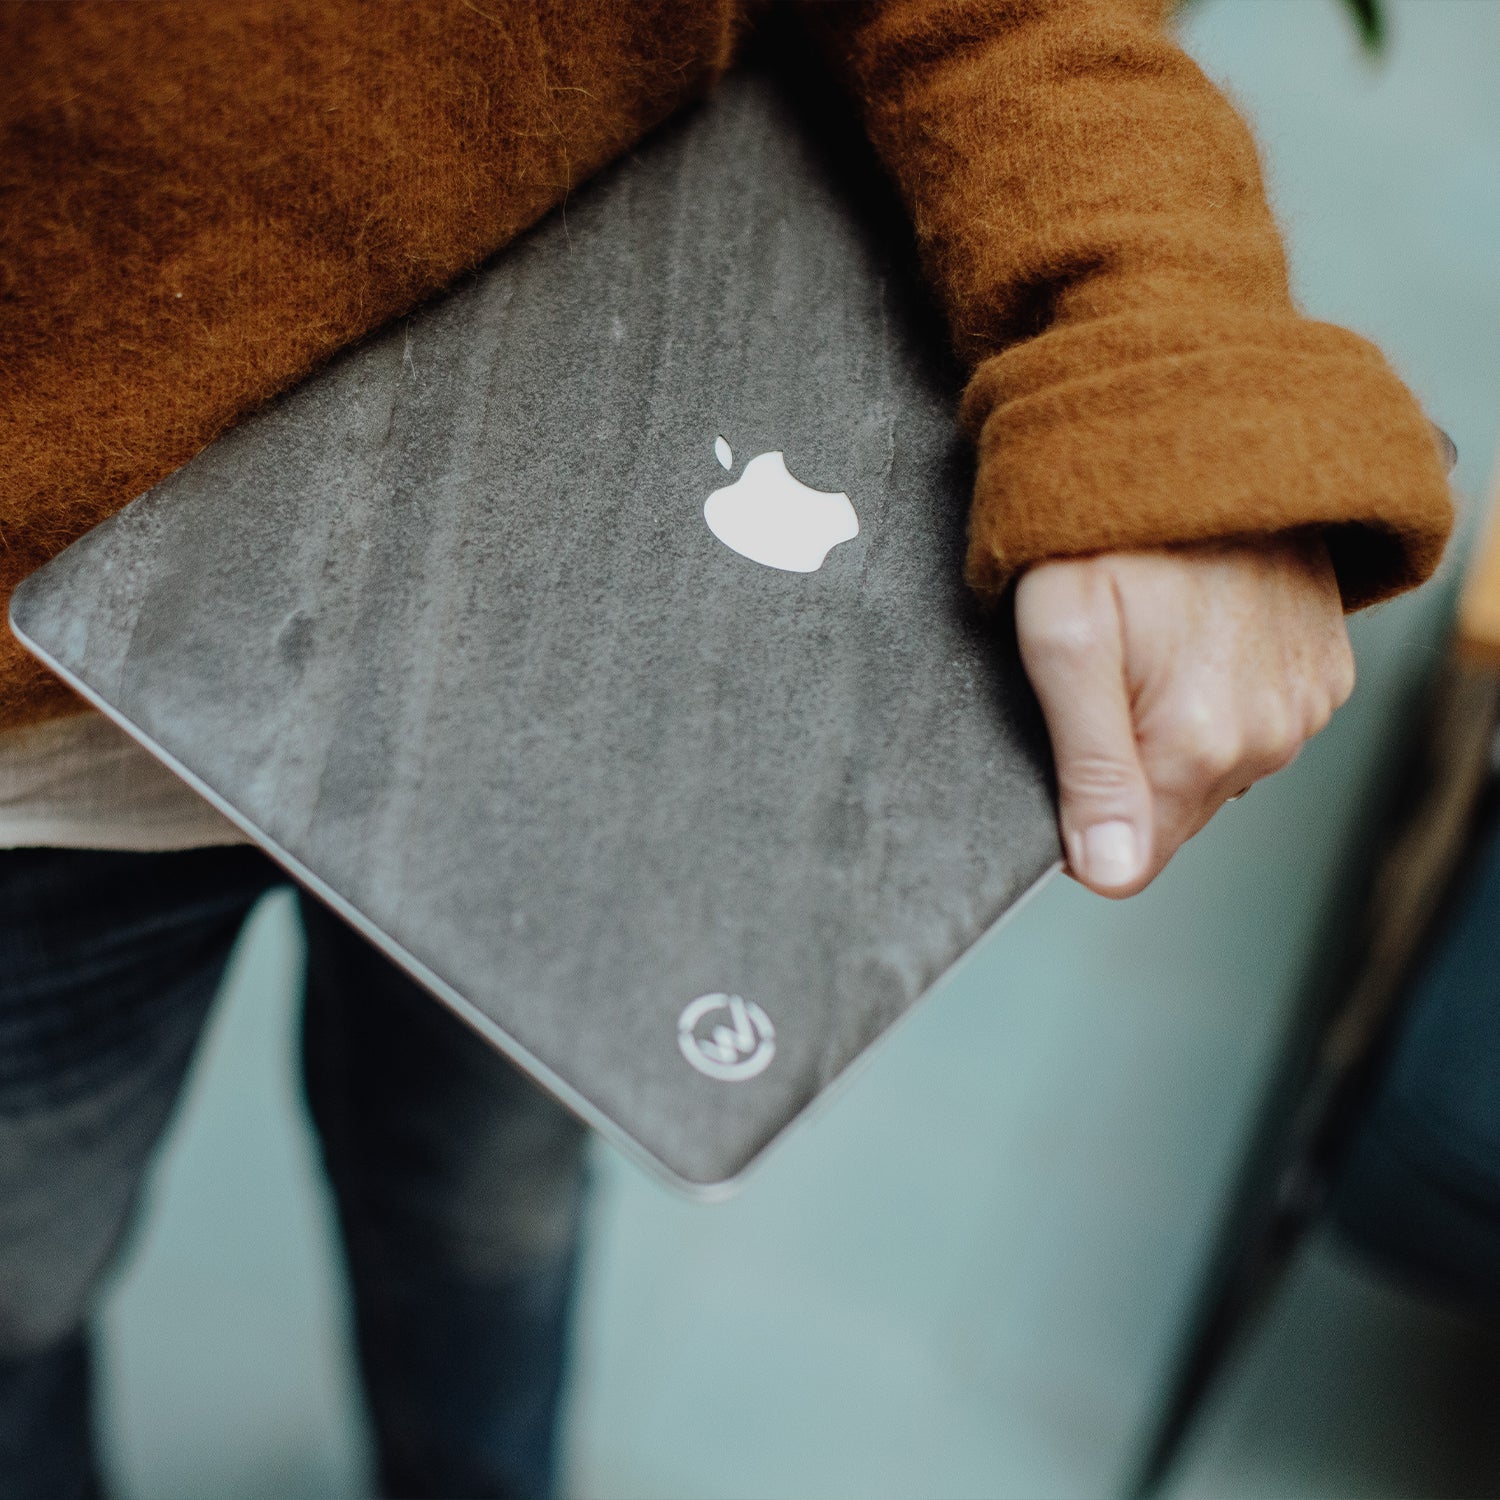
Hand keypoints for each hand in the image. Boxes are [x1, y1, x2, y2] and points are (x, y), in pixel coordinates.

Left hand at [1014, 535, 1354, 897]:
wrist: (1203, 423)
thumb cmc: (1112, 526)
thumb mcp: (1063, 636)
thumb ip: (1087, 767)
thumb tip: (1108, 875)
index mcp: (1199, 744)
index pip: (1131, 858)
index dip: (1080, 822)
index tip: (1057, 755)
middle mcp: (1269, 737)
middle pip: (1171, 812)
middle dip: (1123, 770)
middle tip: (1093, 681)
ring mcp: (1306, 703)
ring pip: (1215, 769)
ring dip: (1172, 733)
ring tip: (1141, 647)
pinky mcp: (1324, 669)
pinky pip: (1256, 724)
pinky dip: (1217, 698)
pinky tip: (1189, 637)